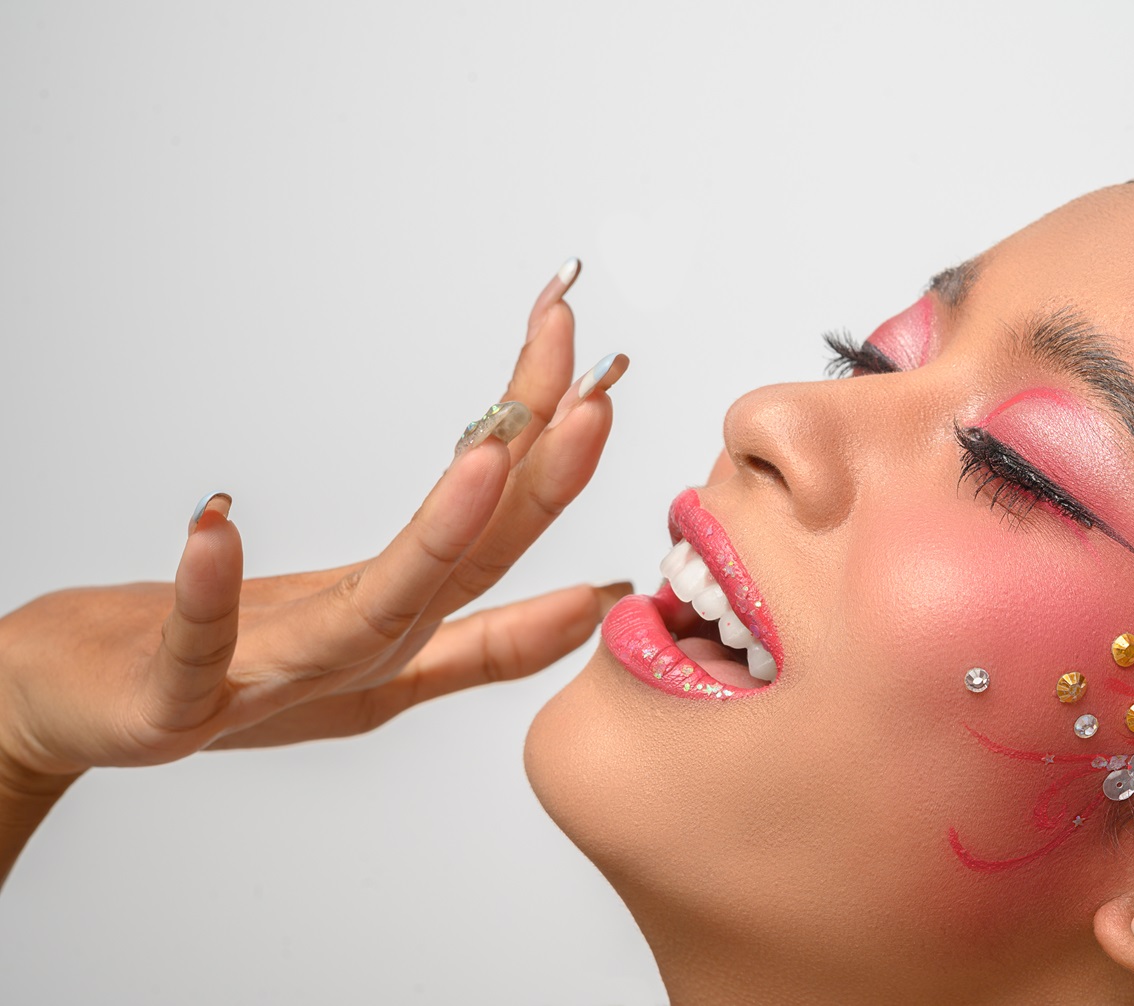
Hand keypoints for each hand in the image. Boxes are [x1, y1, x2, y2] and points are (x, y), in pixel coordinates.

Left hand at [0, 260, 628, 779]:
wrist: (107, 711)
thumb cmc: (241, 675)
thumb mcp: (384, 660)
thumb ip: (488, 641)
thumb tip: (594, 600)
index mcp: (405, 626)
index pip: (498, 535)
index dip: (554, 464)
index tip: (601, 379)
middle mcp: (359, 652)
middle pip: (463, 568)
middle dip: (537, 486)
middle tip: (594, 401)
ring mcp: (277, 678)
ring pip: (369, 614)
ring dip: (437, 539)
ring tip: (488, 460)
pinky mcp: (180, 702)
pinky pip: (197, 648)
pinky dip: (207, 595)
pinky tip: (213, 525)